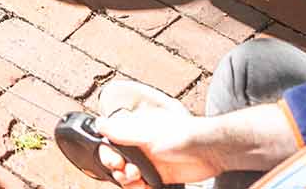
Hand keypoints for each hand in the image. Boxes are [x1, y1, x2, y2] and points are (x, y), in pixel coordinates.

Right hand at [94, 83, 222, 186]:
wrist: (206, 152)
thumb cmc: (180, 134)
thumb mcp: (143, 131)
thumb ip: (119, 130)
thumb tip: (98, 123)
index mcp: (134, 130)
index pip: (111, 143)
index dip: (108, 154)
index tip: (114, 160)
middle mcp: (140, 145)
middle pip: (118, 162)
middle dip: (118, 169)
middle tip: (128, 170)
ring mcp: (150, 161)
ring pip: (128, 177)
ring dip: (129, 181)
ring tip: (138, 178)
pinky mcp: (160, 176)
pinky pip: (143, 186)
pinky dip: (141, 188)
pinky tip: (146, 186)